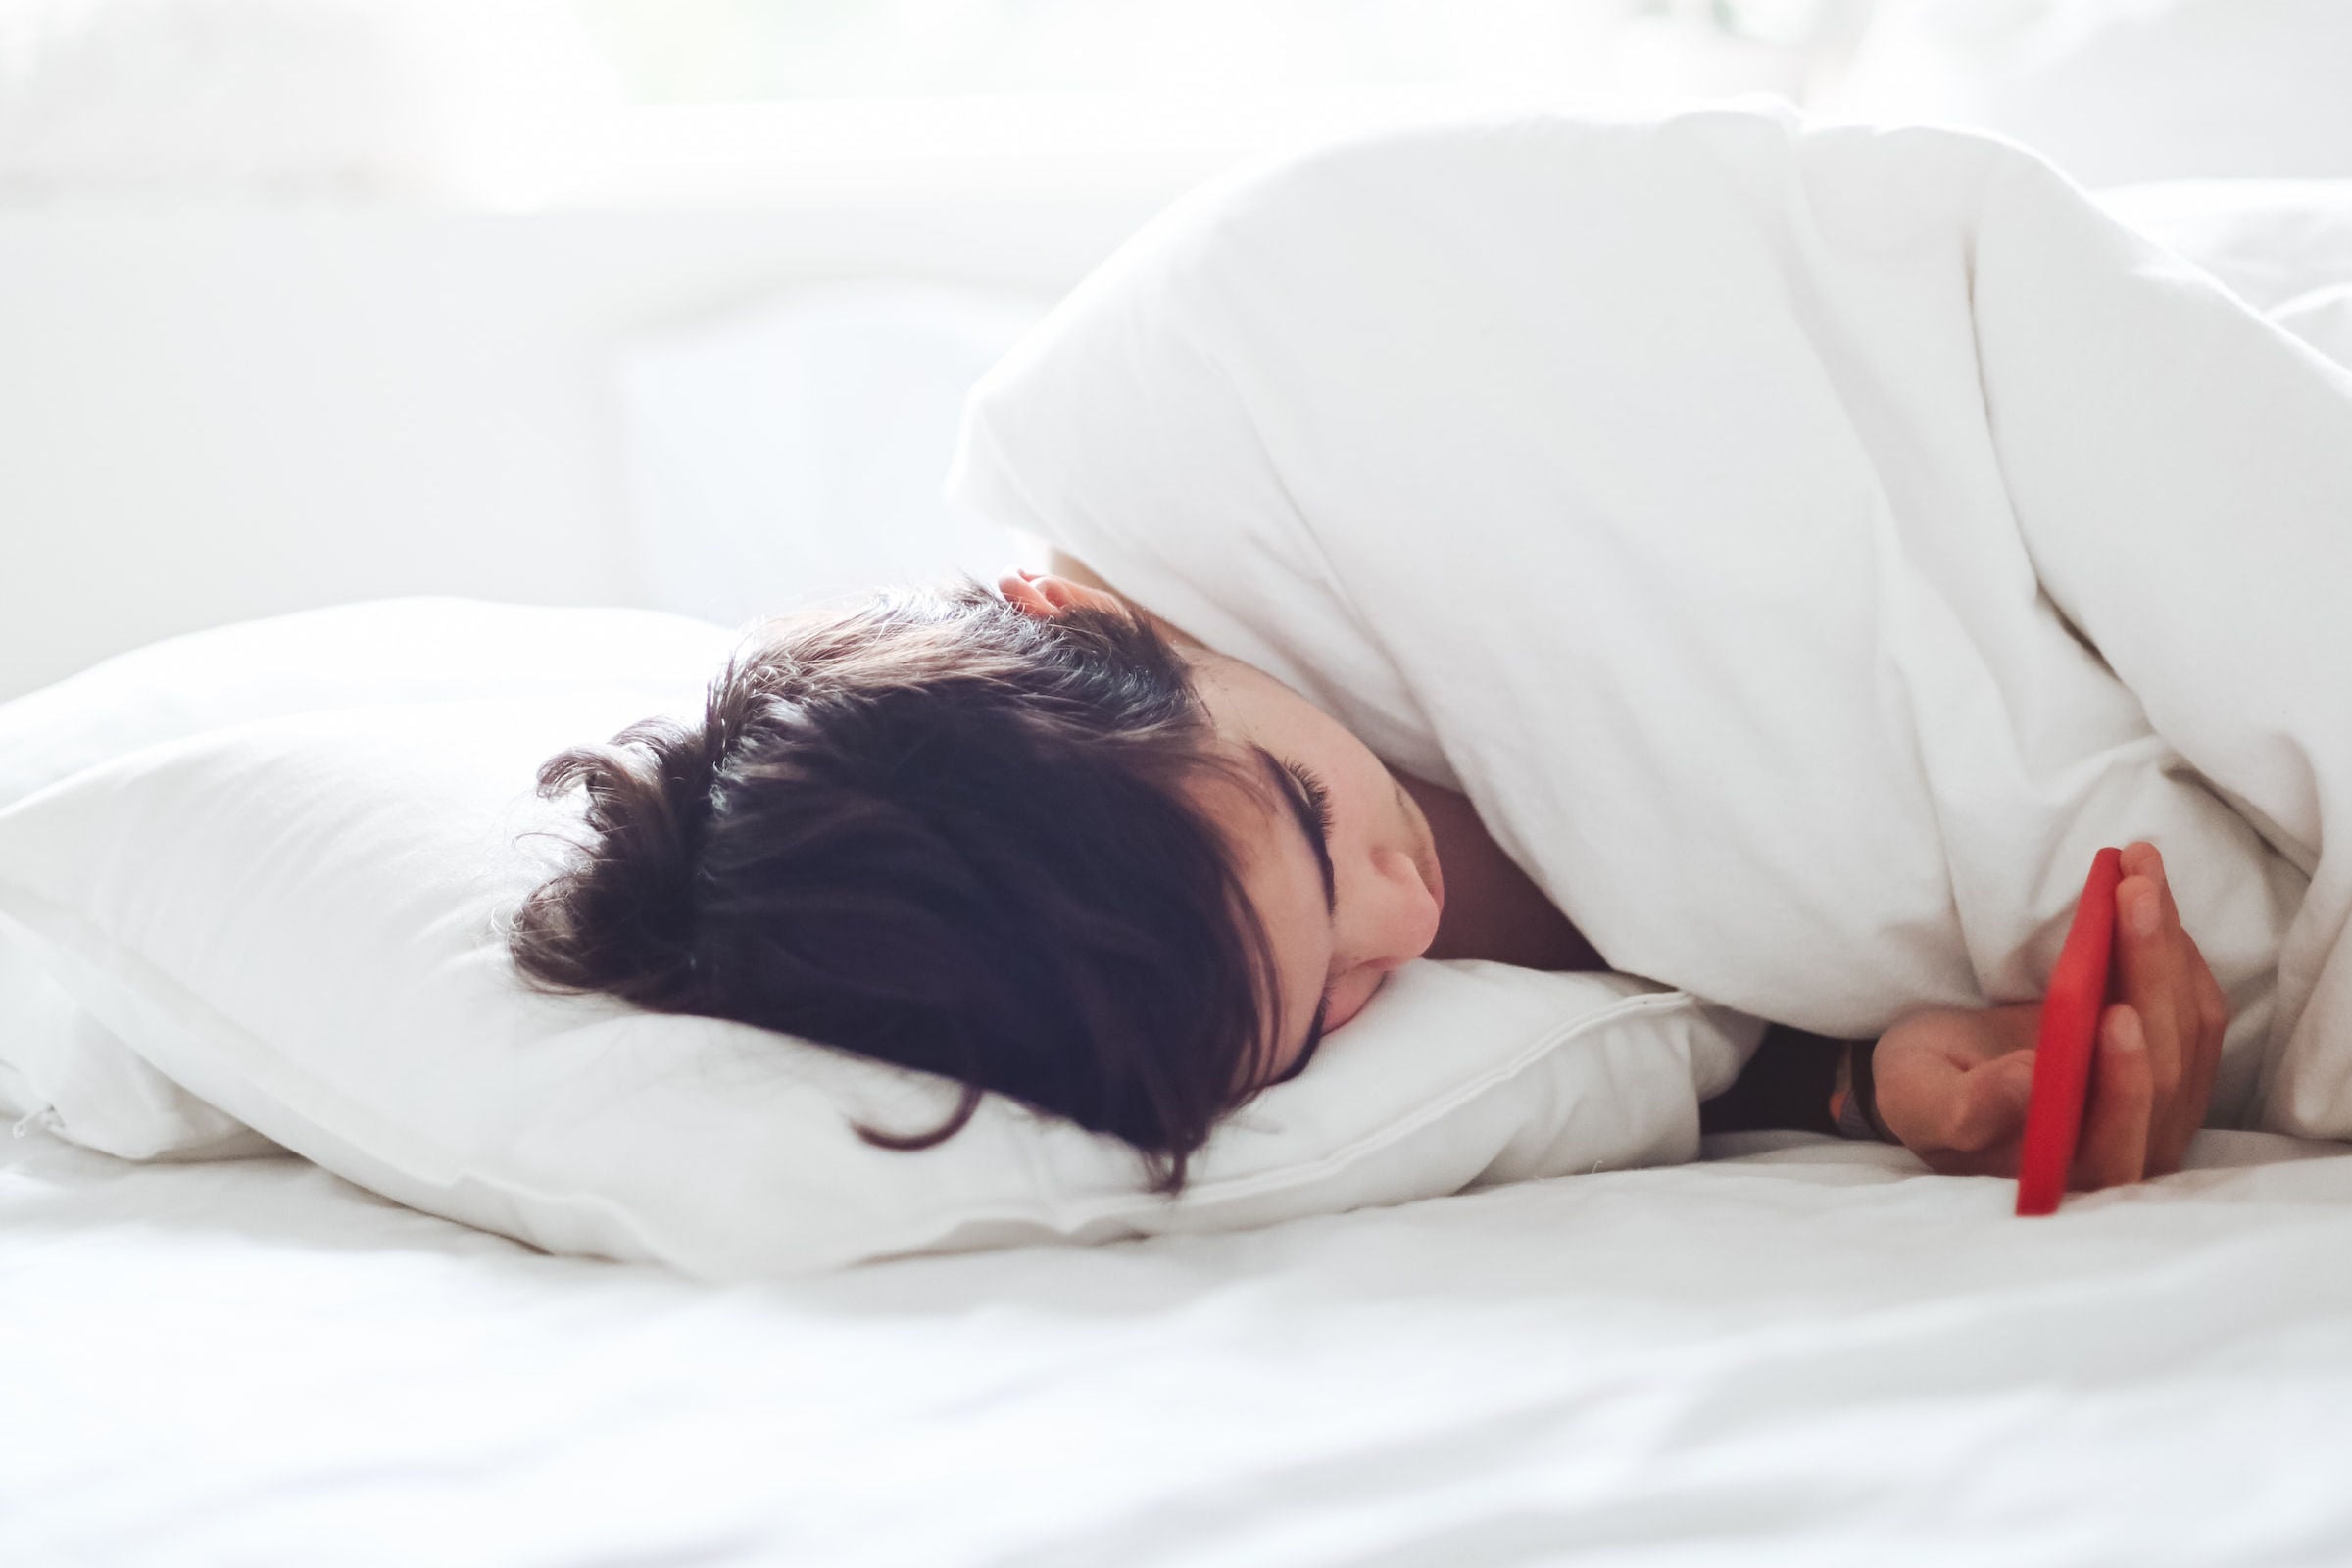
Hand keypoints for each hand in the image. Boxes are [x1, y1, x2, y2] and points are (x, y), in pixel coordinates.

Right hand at [1870, 842, 2228, 1188]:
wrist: (1947, 1074)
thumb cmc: (1925, 1092)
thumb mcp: (1918, 1100)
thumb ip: (1966, 1108)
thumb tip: (2028, 1082)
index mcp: (2063, 1173)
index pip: (2115, 1136)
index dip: (2123, 1079)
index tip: (2116, 1014)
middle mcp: (2128, 1153)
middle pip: (2165, 1070)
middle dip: (2152, 973)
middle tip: (2132, 892)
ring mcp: (2159, 1112)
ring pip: (2190, 1033)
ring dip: (2169, 946)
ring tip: (2142, 870)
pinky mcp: (2171, 1068)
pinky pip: (2196, 1012)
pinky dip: (2178, 950)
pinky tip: (2152, 896)